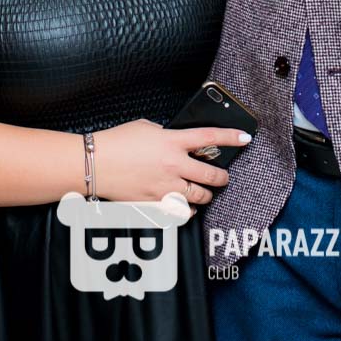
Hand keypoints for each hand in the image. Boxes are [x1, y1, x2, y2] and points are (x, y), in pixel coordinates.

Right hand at [90, 119, 248, 205]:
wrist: (94, 164)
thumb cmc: (116, 142)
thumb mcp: (146, 128)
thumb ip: (166, 135)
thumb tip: (175, 141)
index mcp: (172, 142)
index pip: (211, 137)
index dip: (231, 137)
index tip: (245, 138)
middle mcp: (173, 165)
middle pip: (212, 175)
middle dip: (222, 177)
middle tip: (222, 177)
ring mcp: (165, 187)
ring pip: (200, 196)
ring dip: (205, 194)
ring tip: (204, 191)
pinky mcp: (155, 203)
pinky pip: (181, 212)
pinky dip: (187, 210)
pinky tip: (185, 206)